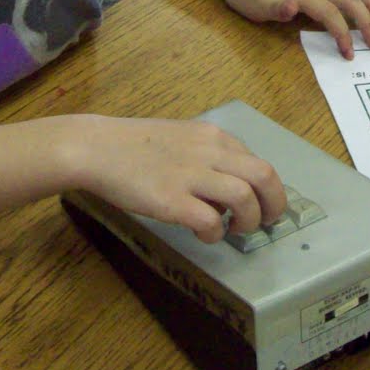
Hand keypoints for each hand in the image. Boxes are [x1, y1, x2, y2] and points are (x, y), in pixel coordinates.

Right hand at [76, 117, 286, 241]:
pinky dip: (214, 233)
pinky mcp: (172, 200)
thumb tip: (224, 185)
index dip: (266, 188)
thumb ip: (206, 155)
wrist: (96, 148)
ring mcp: (191, 175)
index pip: (257, 160)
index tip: (261, 204)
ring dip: (248, 221)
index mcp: (212, 136)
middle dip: (273, 204)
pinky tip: (203, 233)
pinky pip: (210, 221)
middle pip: (264, 175)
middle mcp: (209, 151)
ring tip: (234, 230)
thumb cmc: (133, 145)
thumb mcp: (180, 138)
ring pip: (244, 198)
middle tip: (266, 222)